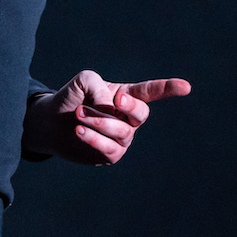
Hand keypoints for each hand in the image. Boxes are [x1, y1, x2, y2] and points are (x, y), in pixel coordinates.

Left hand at [22, 70, 190, 164]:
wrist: (50, 122)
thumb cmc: (71, 97)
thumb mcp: (82, 80)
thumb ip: (97, 85)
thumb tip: (109, 106)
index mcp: (125, 96)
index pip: (150, 92)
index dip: (168, 89)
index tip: (186, 87)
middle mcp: (128, 118)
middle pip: (141, 114)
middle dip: (131, 107)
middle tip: (117, 99)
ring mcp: (122, 138)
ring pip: (122, 131)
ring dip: (100, 121)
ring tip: (79, 114)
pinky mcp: (110, 155)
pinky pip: (109, 148)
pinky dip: (93, 137)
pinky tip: (79, 130)